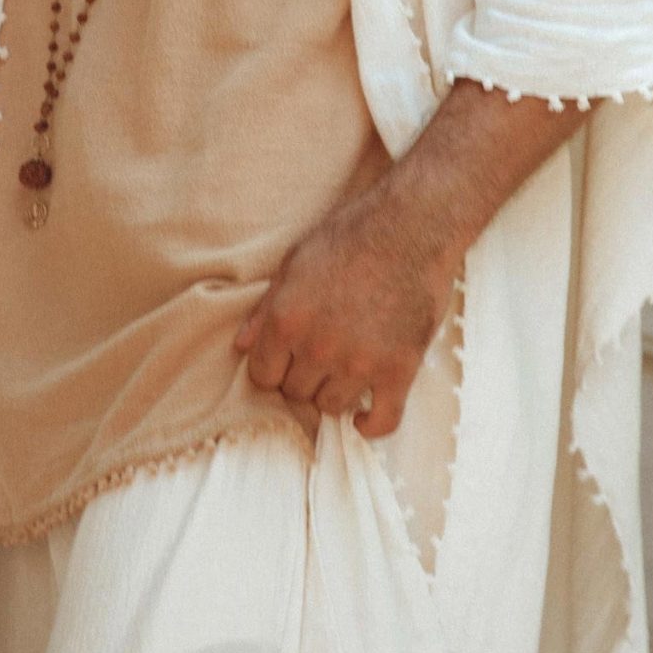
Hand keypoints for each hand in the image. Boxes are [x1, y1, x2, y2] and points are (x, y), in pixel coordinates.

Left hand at [232, 199, 458, 444]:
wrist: (411, 226)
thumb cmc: (350, 237)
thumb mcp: (294, 263)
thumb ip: (265, 309)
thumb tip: (241, 346)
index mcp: (286, 320)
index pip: (262, 376)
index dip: (273, 368)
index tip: (286, 360)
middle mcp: (318, 348)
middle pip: (296, 393)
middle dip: (303, 377)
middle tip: (320, 357)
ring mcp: (360, 363)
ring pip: (331, 406)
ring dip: (334, 392)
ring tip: (343, 370)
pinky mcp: (399, 370)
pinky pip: (382, 421)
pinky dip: (370, 425)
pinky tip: (363, 416)